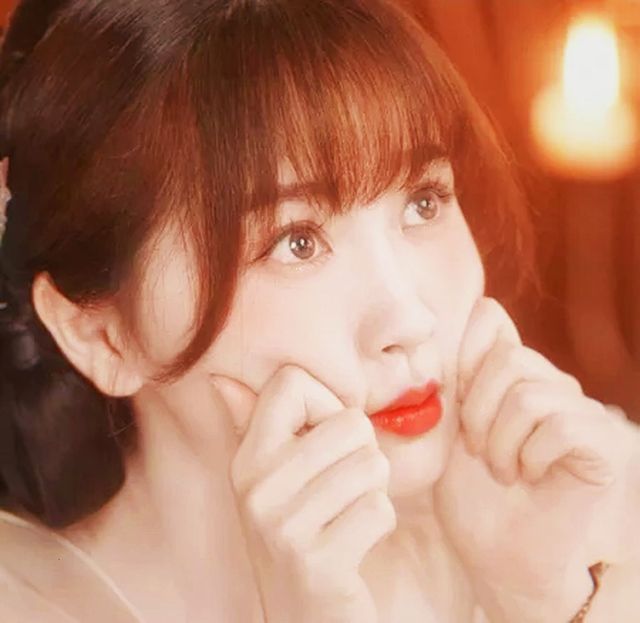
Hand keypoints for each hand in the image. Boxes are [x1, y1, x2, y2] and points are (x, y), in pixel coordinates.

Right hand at [212, 365, 395, 622]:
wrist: (303, 617)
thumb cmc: (298, 532)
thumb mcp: (270, 477)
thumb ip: (253, 423)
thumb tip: (219, 378)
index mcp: (246, 457)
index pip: (294, 382)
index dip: (326, 405)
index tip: (322, 440)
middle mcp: (257, 486)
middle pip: (351, 422)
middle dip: (361, 452)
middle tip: (339, 487)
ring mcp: (284, 526)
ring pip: (373, 464)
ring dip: (373, 490)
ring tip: (344, 512)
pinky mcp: (318, 563)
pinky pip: (380, 508)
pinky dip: (380, 523)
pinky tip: (354, 540)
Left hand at [434, 298, 633, 621]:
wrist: (494, 553)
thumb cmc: (468, 492)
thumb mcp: (450, 423)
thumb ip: (465, 370)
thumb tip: (483, 308)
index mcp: (513, 374)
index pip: (489, 321)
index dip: (464, 354)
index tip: (456, 403)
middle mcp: (552, 383)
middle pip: (508, 357)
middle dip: (476, 411)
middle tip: (477, 450)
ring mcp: (581, 411)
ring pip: (531, 392)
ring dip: (500, 440)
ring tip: (500, 469)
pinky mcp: (603, 444)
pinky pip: (560, 423)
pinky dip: (530, 455)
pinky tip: (528, 477)